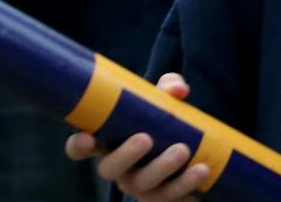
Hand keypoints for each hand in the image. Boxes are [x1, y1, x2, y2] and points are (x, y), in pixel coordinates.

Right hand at [62, 73, 207, 198]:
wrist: (197, 153)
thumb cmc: (167, 122)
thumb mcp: (166, 102)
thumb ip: (169, 88)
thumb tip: (178, 90)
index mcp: (111, 142)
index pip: (82, 147)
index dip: (78, 145)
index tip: (87, 137)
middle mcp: (120, 168)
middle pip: (110, 169)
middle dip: (125, 155)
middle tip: (145, 139)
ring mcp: (140, 185)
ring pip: (142, 183)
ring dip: (162, 167)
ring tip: (182, 150)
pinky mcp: (163, 197)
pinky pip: (170, 195)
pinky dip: (186, 182)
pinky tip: (201, 169)